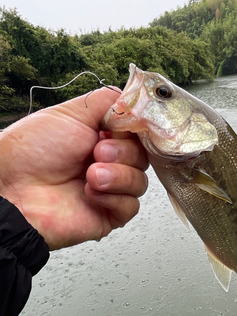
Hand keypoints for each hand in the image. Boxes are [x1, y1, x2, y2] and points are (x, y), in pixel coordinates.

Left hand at [0, 87, 148, 249]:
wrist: (14, 191)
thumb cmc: (31, 153)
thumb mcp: (71, 113)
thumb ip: (107, 102)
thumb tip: (136, 100)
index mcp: (100, 138)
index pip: (137, 133)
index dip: (138, 130)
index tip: (130, 126)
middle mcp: (107, 163)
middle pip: (142, 157)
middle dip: (123, 152)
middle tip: (97, 152)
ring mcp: (109, 190)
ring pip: (140, 182)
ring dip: (118, 176)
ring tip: (91, 175)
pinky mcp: (108, 215)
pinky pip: (131, 206)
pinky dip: (114, 197)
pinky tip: (90, 193)